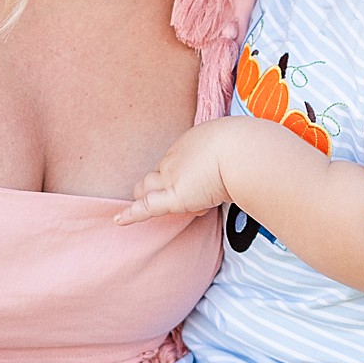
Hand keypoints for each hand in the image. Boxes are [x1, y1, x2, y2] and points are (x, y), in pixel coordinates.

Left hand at [116, 120, 232, 222]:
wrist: (240, 152)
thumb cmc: (245, 147)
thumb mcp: (235, 143)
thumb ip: (228, 154)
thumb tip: (237, 165)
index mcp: (189, 142)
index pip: (174, 163)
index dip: (182, 175)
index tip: (200, 181)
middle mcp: (174, 158)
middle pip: (157, 174)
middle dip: (163, 185)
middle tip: (187, 194)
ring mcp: (171, 177)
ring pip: (148, 188)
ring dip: (152, 197)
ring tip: (163, 206)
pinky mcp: (173, 197)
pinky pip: (146, 207)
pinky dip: (131, 214)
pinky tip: (118, 221)